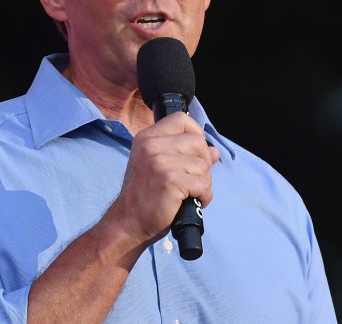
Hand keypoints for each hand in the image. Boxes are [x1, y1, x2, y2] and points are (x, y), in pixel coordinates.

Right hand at [107, 112, 219, 246]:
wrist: (128, 223)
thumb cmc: (145, 197)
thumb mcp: (159, 167)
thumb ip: (184, 154)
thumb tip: (214, 151)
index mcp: (147, 138)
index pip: (181, 119)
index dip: (196, 133)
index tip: (195, 152)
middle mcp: (152, 145)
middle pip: (198, 142)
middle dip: (204, 163)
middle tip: (194, 180)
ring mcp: (160, 162)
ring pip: (203, 165)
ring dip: (204, 183)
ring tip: (190, 194)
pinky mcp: (170, 180)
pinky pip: (203, 184)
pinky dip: (204, 196)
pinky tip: (191, 202)